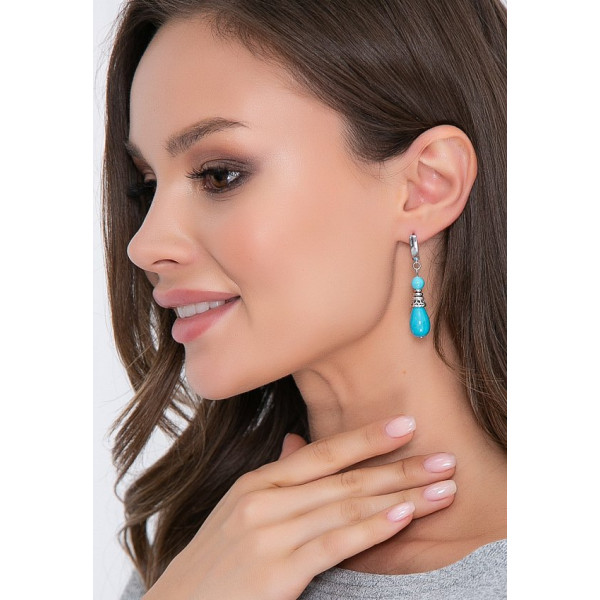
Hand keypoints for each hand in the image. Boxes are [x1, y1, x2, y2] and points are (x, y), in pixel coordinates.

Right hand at [143, 416, 455, 599]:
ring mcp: (268, 533)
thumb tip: (297, 443)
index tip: (407, 426)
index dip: (367, 438)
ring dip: (401, 495)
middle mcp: (263, 499)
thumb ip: (275, 478)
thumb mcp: (239, 511)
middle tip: (444, 459)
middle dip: (399, 468)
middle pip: (345, 478)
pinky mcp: (276, 571)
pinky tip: (404, 516)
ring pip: (347, 506)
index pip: (322, 453)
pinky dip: (373, 527)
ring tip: (441, 488)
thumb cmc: (215, 564)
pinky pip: (335, 543)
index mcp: (257, 482)